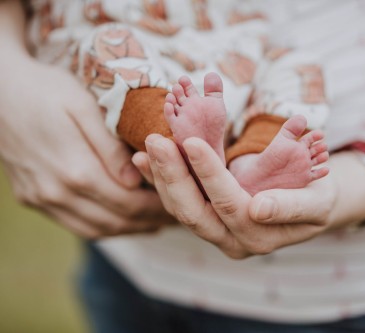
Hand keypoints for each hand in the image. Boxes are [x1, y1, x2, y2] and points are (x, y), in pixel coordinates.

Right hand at [0, 60, 171, 237]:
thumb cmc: (46, 91)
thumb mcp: (83, 107)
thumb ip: (110, 148)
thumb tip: (135, 181)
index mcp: (75, 170)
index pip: (129, 203)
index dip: (157, 208)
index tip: (178, 203)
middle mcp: (57, 193)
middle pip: (115, 221)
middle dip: (149, 222)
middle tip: (174, 216)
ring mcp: (42, 199)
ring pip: (95, 229)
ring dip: (128, 230)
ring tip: (154, 224)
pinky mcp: (32, 198)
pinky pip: (74, 225)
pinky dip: (102, 227)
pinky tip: (120, 220)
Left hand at [143, 134, 340, 258]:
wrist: (311, 204)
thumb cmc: (318, 198)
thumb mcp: (318, 202)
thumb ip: (292, 207)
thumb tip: (259, 209)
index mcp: (260, 237)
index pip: (229, 205)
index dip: (209, 173)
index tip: (191, 141)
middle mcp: (232, 240)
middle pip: (194, 212)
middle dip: (173, 175)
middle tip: (156, 140)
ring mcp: (217, 231)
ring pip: (180, 209)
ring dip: (162, 176)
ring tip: (149, 145)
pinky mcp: (208, 218)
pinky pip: (179, 202)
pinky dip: (162, 180)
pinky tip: (144, 158)